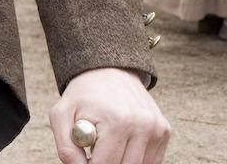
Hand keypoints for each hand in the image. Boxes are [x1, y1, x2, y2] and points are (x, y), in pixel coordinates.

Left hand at [49, 67, 169, 163]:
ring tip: (106, 143)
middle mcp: (143, 125)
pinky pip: (150, 161)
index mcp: (117, 121)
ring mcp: (157, 129)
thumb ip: (66, 147)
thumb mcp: (61, 115)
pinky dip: (134, 157)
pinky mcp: (165, 131)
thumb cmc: (82, 96)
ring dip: (120, 161)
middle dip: (106, 162)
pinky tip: (122, 142)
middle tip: (94, 149)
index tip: (84, 157)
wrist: (108, 72)